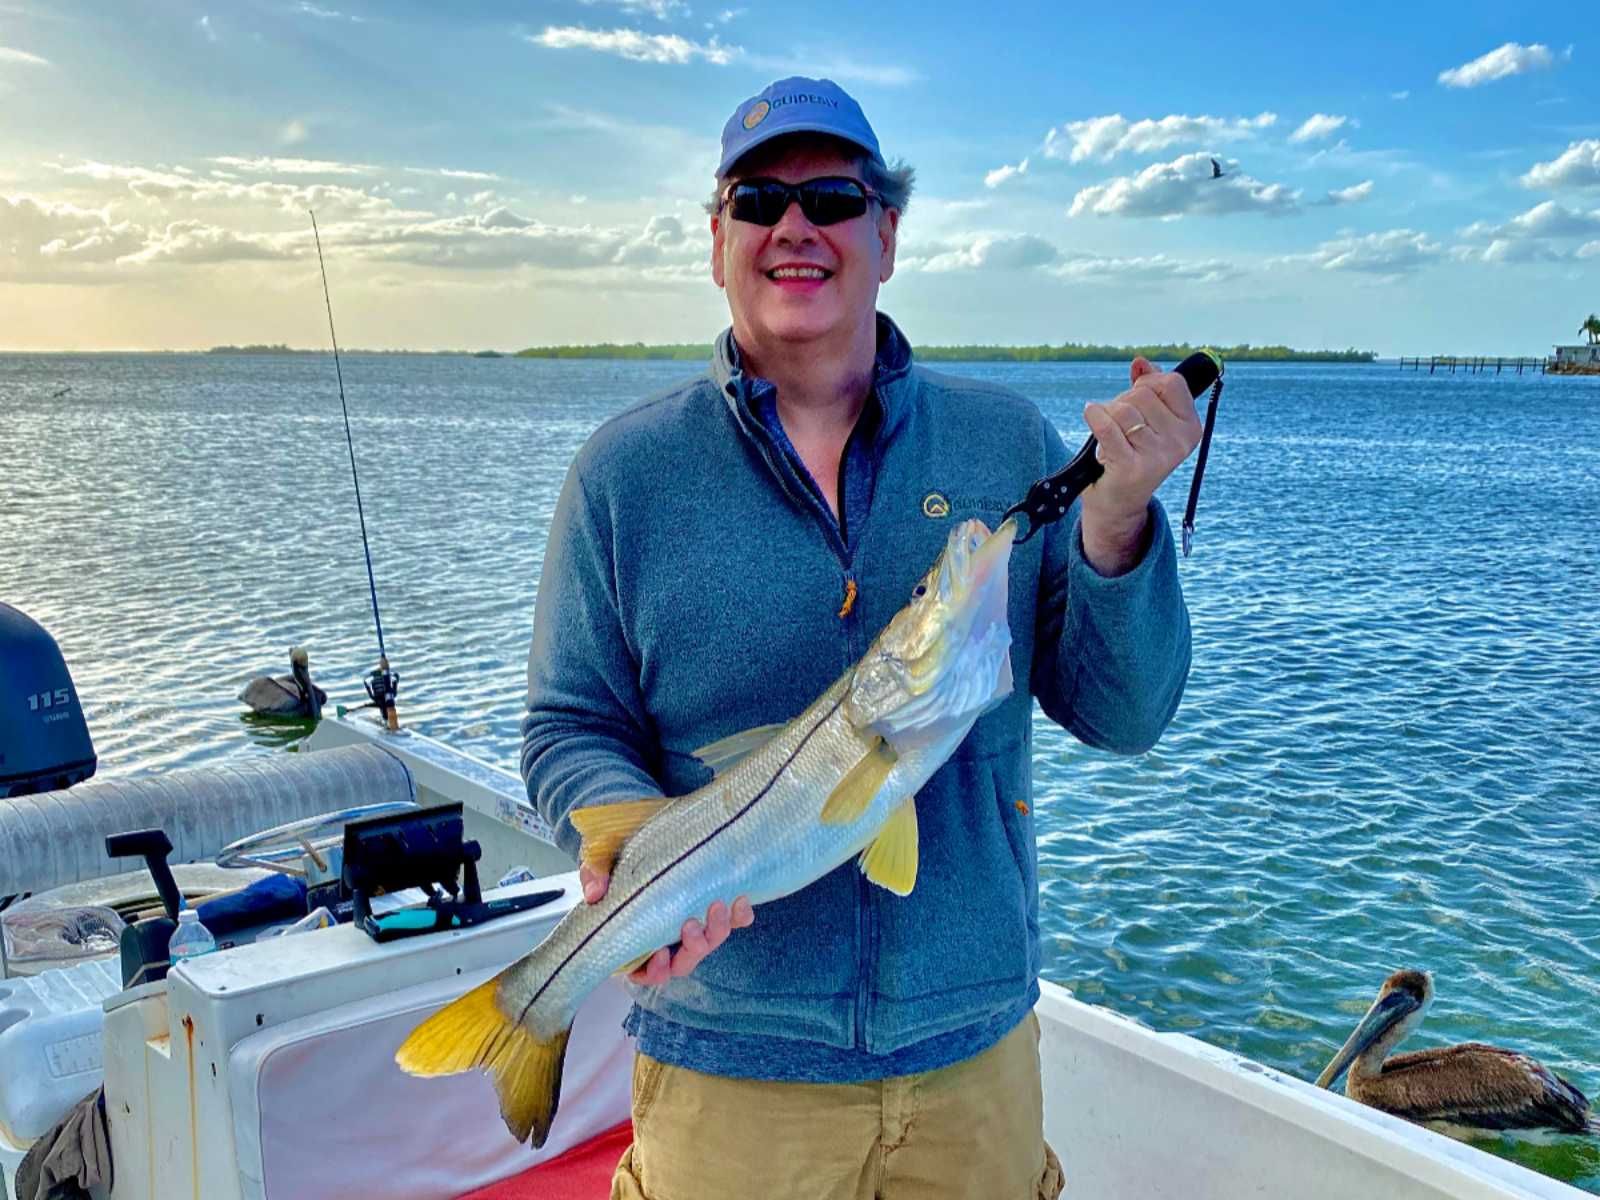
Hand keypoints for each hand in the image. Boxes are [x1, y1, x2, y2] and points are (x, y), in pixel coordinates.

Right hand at [580, 863, 754, 985]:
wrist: (645, 822)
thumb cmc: (619, 850)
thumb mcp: (600, 859)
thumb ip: (594, 875)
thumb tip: (595, 893)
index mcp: (635, 935)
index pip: (643, 971)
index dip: (654, 970)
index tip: (660, 953)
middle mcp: (666, 934)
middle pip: (683, 962)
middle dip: (693, 948)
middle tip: (691, 925)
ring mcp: (692, 921)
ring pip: (709, 942)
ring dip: (716, 931)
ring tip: (717, 905)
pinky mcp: (713, 903)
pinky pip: (734, 920)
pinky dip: (740, 916)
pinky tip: (740, 901)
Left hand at [1078, 357, 1203, 573]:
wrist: (1118, 503)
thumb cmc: (1132, 456)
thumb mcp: (1148, 421)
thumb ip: (1148, 388)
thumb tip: (1140, 362)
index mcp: (1191, 427)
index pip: (1170, 382)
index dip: (1147, 383)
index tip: (1136, 398)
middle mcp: (1180, 442)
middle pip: (1141, 395)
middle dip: (1122, 402)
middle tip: (1119, 425)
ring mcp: (1158, 456)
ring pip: (1123, 409)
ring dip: (1107, 415)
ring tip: (1110, 435)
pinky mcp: (1132, 467)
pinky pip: (1107, 426)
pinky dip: (1094, 416)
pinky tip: (1090, 415)